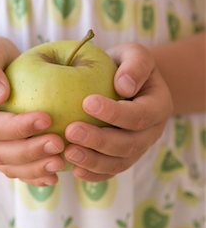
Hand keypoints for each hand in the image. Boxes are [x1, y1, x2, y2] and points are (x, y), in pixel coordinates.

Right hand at [0, 33, 64, 185]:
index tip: (47, 118)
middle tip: (59, 145)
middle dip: (30, 152)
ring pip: (7, 165)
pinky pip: (16, 168)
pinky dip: (34, 175)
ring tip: (61, 162)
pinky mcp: (1, 149)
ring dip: (34, 168)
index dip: (17, 127)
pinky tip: (54, 175)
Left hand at [64, 43, 173, 181]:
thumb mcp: (134, 53)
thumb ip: (135, 64)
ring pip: (119, 163)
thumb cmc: (125, 65)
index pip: (139, 115)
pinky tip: (73, 168)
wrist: (125, 83)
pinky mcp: (122, 158)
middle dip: (99, 141)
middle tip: (71, 131)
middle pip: (129, 144)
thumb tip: (124, 87)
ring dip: (93, 161)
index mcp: (158, 106)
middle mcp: (151, 132)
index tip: (86, 103)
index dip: (114, 113)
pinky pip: (110, 171)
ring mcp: (138, 148)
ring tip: (68, 152)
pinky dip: (93, 173)